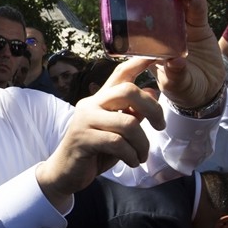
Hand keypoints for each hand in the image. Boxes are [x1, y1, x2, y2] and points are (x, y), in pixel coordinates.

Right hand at [36, 57, 163, 208]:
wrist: (66, 173)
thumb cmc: (95, 151)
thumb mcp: (118, 131)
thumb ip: (133, 112)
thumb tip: (153, 93)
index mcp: (100, 98)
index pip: (120, 73)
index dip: (139, 62)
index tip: (156, 55)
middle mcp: (91, 104)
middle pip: (128, 91)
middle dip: (152, 109)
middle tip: (160, 126)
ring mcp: (86, 120)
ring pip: (128, 123)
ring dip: (142, 144)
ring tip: (141, 156)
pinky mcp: (84, 139)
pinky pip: (118, 143)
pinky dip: (131, 155)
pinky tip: (132, 163)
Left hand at [153, 0, 225, 108]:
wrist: (207, 90)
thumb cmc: (184, 88)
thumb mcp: (176, 84)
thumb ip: (175, 74)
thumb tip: (175, 61)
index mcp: (151, 46)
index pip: (144, 26)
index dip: (144, 12)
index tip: (144, 2)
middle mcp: (164, 34)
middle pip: (160, 11)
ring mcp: (181, 28)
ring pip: (179, 7)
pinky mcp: (198, 26)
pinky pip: (197, 11)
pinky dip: (196, 2)